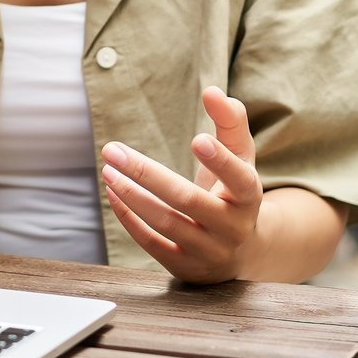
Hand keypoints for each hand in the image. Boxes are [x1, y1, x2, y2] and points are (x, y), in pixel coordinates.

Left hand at [99, 87, 262, 282]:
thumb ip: (230, 122)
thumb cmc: (234, 191)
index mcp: (249, 197)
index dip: (219, 161)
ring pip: (166, 223)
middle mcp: (232, 227)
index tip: (196, 139)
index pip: (238, 179)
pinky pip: (152, 244)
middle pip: (187, 200)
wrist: (242, 251)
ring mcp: (208, 251)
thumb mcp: (240, 157)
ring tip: (107, 170)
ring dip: (132, 196)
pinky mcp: (185, 266)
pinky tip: (112, 193)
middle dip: (146, 174)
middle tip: (112, 150)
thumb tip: (213, 91)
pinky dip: (129, 219)